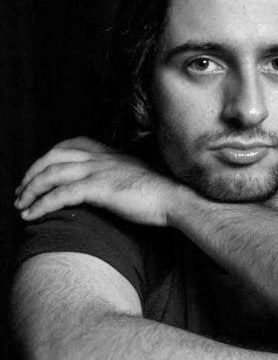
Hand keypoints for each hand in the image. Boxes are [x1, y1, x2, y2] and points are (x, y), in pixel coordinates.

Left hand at [14, 137, 180, 225]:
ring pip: (52, 174)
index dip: (49, 156)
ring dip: (31, 189)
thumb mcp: (135, 176)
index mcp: (109, 154)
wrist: (174, 199)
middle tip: (22, 190)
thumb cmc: (159, 193)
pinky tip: (33, 215)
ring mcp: (99, 171)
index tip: (40, 171)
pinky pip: (61, 194)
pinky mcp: (99, 189)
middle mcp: (101, 158)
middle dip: (32, 172)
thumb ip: (116, 175)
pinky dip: (42, 204)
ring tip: (21, 204)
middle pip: (54, 156)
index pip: (71, 145)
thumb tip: (105, 186)